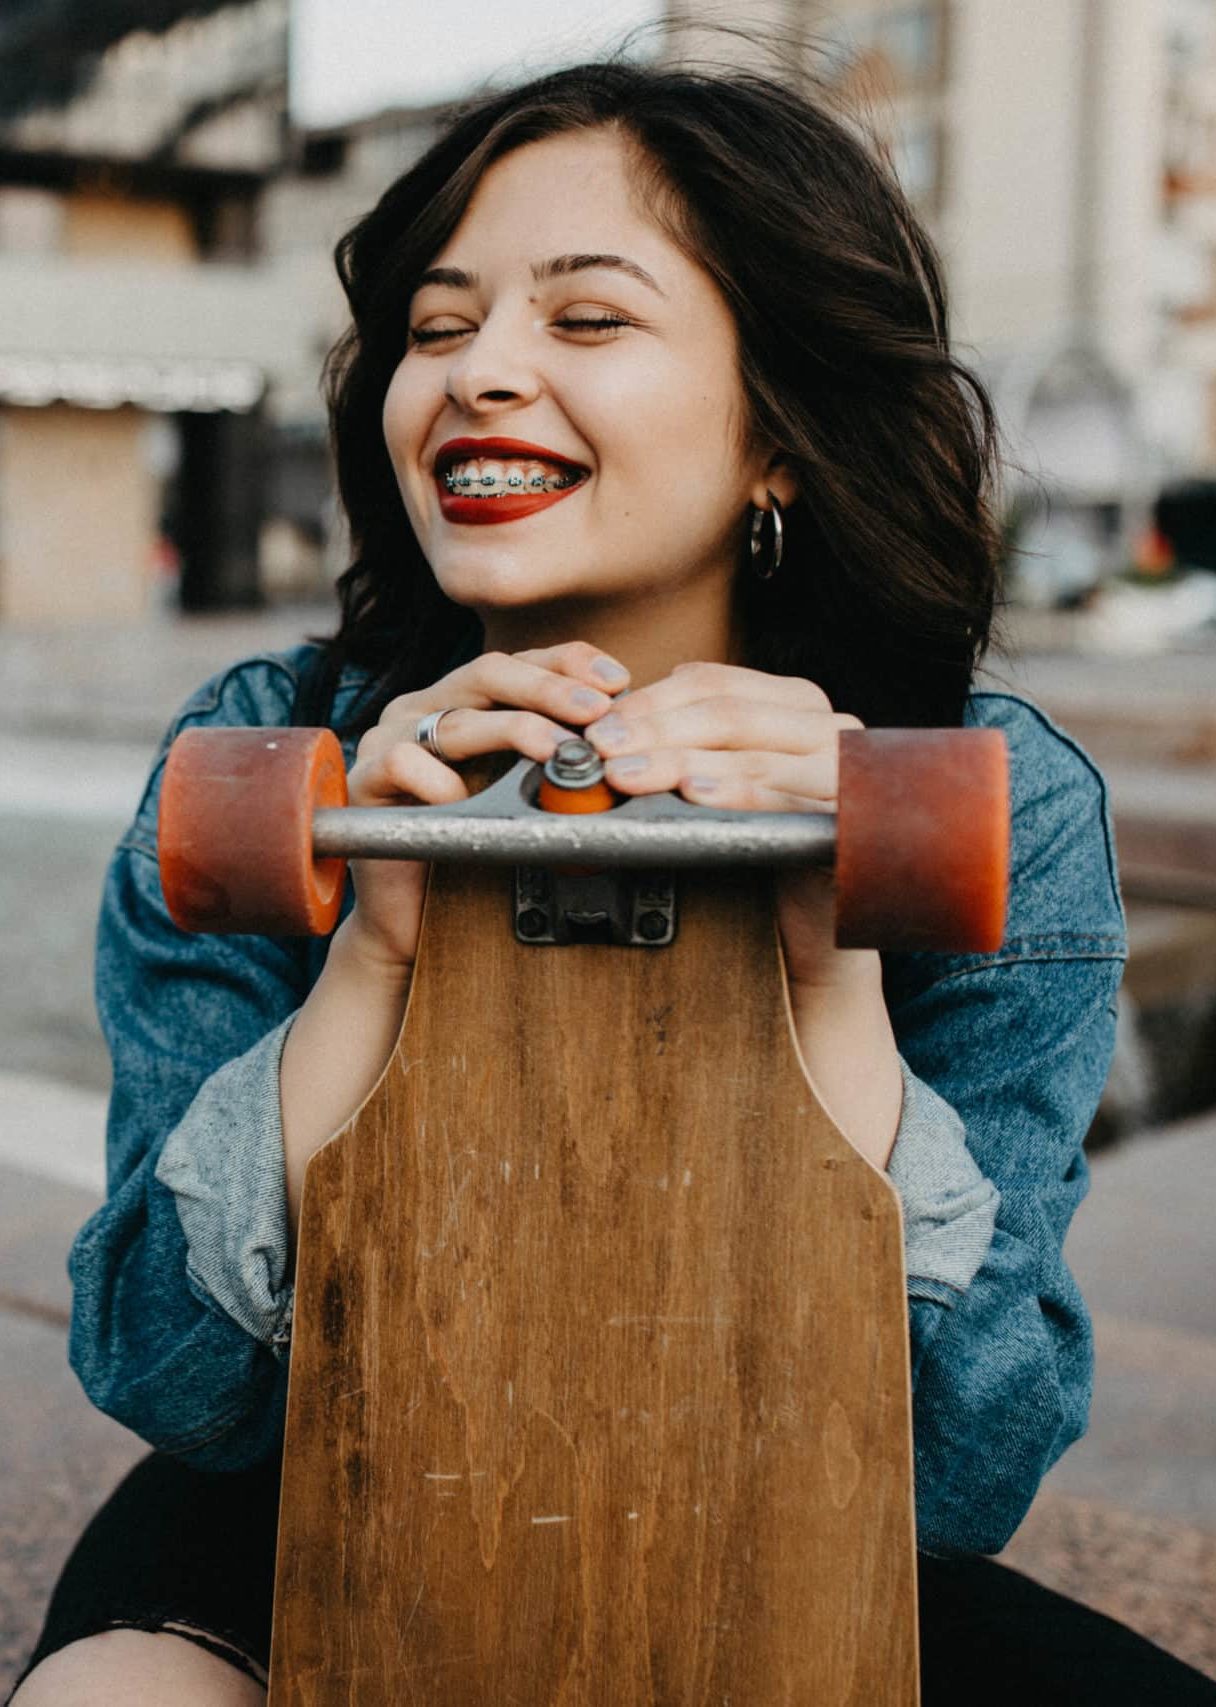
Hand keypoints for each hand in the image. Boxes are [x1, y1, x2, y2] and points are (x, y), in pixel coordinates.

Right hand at [342, 641, 629, 972]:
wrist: (414, 919)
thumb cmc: (475, 850)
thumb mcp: (526, 791)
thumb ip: (558, 754)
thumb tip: (625, 729)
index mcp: (462, 699)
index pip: (521, 660)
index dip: (569, 662)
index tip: (617, 682)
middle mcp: (423, 708)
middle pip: (489, 672)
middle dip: (550, 688)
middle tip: (596, 712)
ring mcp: (387, 739)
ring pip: (455, 717)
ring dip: (514, 730)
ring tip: (557, 751)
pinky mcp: (364, 781)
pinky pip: (404, 763)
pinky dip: (443, 780)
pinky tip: (471, 799)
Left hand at [583, 661, 868, 990]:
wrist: (819, 914)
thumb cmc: (763, 843)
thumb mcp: (722, 780)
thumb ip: (689, 743)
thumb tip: (618, 723)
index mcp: (796, 704)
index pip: (714, 682)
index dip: (649, 701)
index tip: (599, 727)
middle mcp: (828, 726)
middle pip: (728, 713)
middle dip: (656, 730)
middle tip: (603, 749)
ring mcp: (844, 770)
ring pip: (751, 753)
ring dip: (680, 762)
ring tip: (628, 775)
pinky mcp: (848, 818)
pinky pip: (786, 799)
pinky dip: (738, 792)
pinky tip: (695, 793)